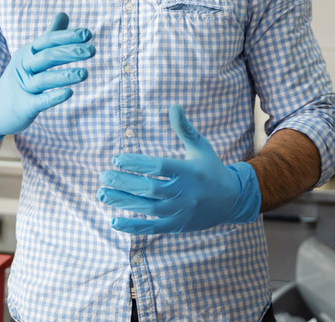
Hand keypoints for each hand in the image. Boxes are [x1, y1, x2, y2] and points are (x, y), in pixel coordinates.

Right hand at [0, 12, 94, 144]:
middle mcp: (24, 67)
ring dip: (64, 76)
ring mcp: (22, 87)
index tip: (88, 34)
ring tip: (85, 74)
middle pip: (47, 57)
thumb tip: (64, 13)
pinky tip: (69, 93)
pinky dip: (53, 97)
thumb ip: (50, 35)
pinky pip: (39, 101)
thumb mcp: (31, 55)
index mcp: (27, 53)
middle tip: (92, 50)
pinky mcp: (23, 106)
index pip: (48, 41)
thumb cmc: (20, 79)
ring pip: (43, 79)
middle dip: (69, 52)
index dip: (67, 36)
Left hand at [96, 104, 260, 233]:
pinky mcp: (177, 226)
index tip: (116, 159)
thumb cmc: (211, 168)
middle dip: (123, 183)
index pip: (157, 167)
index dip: (136, 163)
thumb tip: (173, 105)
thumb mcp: (200, 146)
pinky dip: (132, 227)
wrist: (232, 200)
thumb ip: (184, 128)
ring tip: (102, 194)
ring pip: (147, 208)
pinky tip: (114, 221)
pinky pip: (152, 228)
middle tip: (102, 176)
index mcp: (189, 171)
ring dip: (122, 202)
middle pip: (148, 189)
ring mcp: (180, 211)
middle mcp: (184, 192)